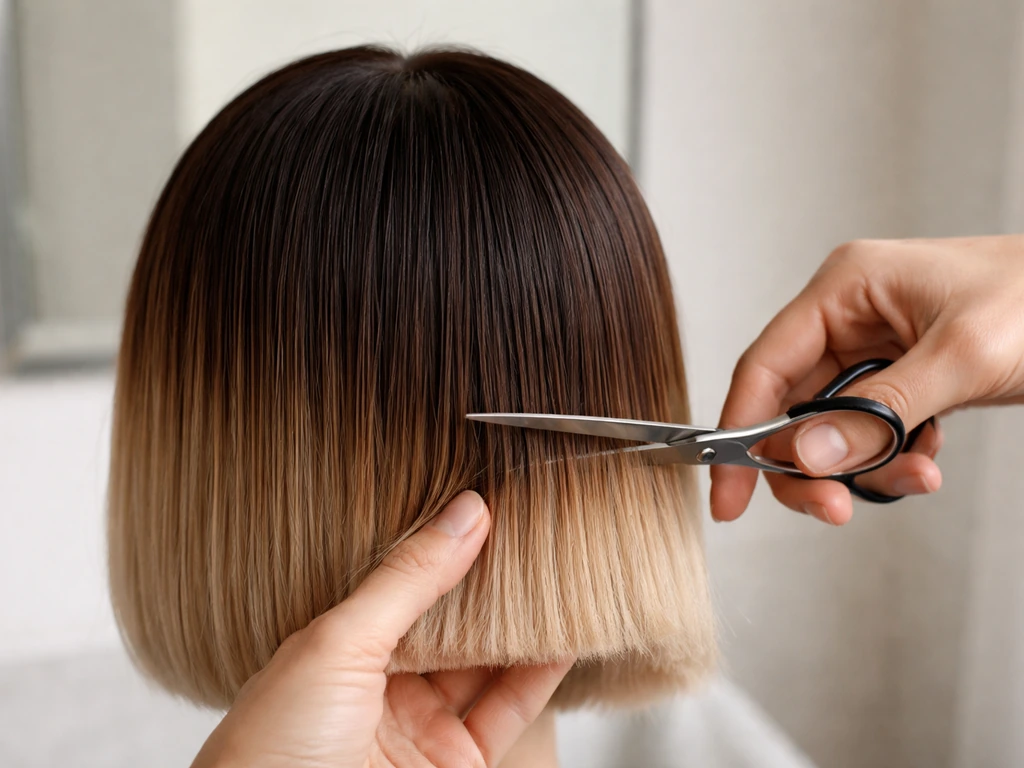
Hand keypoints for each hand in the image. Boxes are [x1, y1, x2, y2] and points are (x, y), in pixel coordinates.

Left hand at [191, 491, 572, 767]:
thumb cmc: (271, 748)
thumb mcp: (337, 643)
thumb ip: (407, 580)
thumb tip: (464, 513)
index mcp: (339, 647)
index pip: (403, 583)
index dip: (443, 547)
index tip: (487, 505)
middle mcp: (380, 684)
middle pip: (449, 621)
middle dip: (488, 581)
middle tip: (532, 529)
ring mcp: (419, 727)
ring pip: (483, 664)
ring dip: (521, 624)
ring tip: (559, 573)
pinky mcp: (456, 765)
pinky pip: (506, 711)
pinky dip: (539, 675)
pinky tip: (562, 639)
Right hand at [712, 235, 1023, 524]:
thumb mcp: (961, 357)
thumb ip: (878, 410)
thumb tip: (805, 454)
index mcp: (845, 287)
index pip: (765, 366)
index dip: (739, 432)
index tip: (728, 492)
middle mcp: (850, 316)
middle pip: (791, 406)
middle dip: (810, 463)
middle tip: (831, 506)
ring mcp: (875, 347)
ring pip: (832, 427)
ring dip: (863, 465)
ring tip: (913, 476)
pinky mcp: (901, 376)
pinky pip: (871, 431)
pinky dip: (892, 458)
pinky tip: (925, 462)